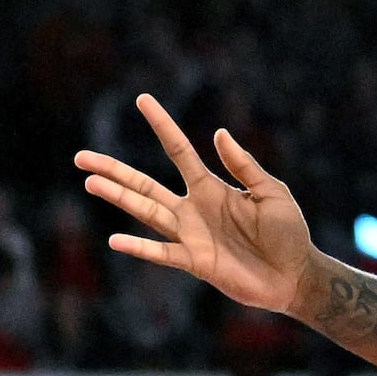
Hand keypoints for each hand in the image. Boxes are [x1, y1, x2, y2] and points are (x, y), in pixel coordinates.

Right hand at [79, 96, 319, 316]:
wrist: (296, 275)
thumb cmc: (288, 232)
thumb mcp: (271, 192)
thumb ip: (244, 165)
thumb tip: (218, 133)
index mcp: (211, 187)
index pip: (178, 151)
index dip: (161, 125)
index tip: (142, 99)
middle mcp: (193, 209)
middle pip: (145, 184)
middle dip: (114, 170)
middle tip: (80, 157)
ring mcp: (191, 236)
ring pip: (146, 212)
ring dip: (119, 198)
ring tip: (90, 183)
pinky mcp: (196, 263)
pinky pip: (163, 253)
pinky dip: (140, 248)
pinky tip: (115, 240)